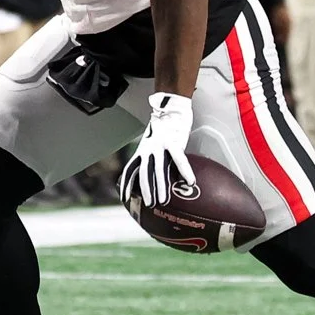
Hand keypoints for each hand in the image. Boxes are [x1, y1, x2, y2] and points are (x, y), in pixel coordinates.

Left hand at [121, 91, 194, 209]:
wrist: (170, 109)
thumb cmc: (164, 128)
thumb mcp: (152, 143)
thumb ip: (151, 157)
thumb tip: (153, 174)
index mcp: (142, 150)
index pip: (130, 169)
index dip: (126, 184)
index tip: (124, 198)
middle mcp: (148, 149)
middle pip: (144, 173)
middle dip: (146, 190)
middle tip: (150, 204)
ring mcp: (160, 146)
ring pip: (159, 169)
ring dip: (161, 186)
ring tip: (164, 200)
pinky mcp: (173, 142)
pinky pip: (179, 159)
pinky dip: (184, 171)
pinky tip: (190, 181)